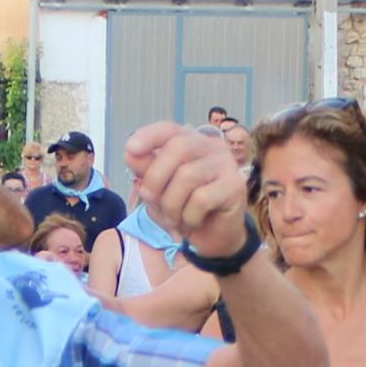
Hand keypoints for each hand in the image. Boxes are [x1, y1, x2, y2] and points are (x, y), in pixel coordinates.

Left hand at [123, 122, 247, 253]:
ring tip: (173, 219)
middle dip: (155, 178)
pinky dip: (189, 217)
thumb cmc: (185, 208)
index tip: (131, 148)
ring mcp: (226, 164)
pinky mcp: (235, 186)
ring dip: (171, 205)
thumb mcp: (159, 189)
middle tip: (150, 201)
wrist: (214, 237)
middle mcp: (211, 147)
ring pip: (187, 176)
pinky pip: (201, 198)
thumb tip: (131, 153)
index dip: (149, 135)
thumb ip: (146, 170)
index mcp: (190, 142)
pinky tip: (192, 222)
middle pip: (177, 149)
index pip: (170, 129)